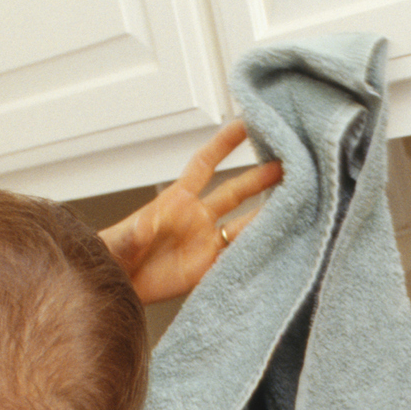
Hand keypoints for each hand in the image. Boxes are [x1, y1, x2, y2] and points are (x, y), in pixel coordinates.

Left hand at [102, 120, 282, 303]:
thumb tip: (144, 225)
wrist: (116, 286)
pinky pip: (240, 253)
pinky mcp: (209, 267)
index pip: (205, 164)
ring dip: (268, 211)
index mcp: (176, 200)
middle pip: (235, 190)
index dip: (224, 143)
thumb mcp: (120, 241)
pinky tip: (280, 239)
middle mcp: (197, 217)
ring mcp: (206, 241)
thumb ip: (135, 233)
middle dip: (261, 176)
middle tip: (288, 163)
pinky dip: (260, 246)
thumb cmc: (114, 256)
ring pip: (245, 221)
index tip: (246, 123)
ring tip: (296, 200)